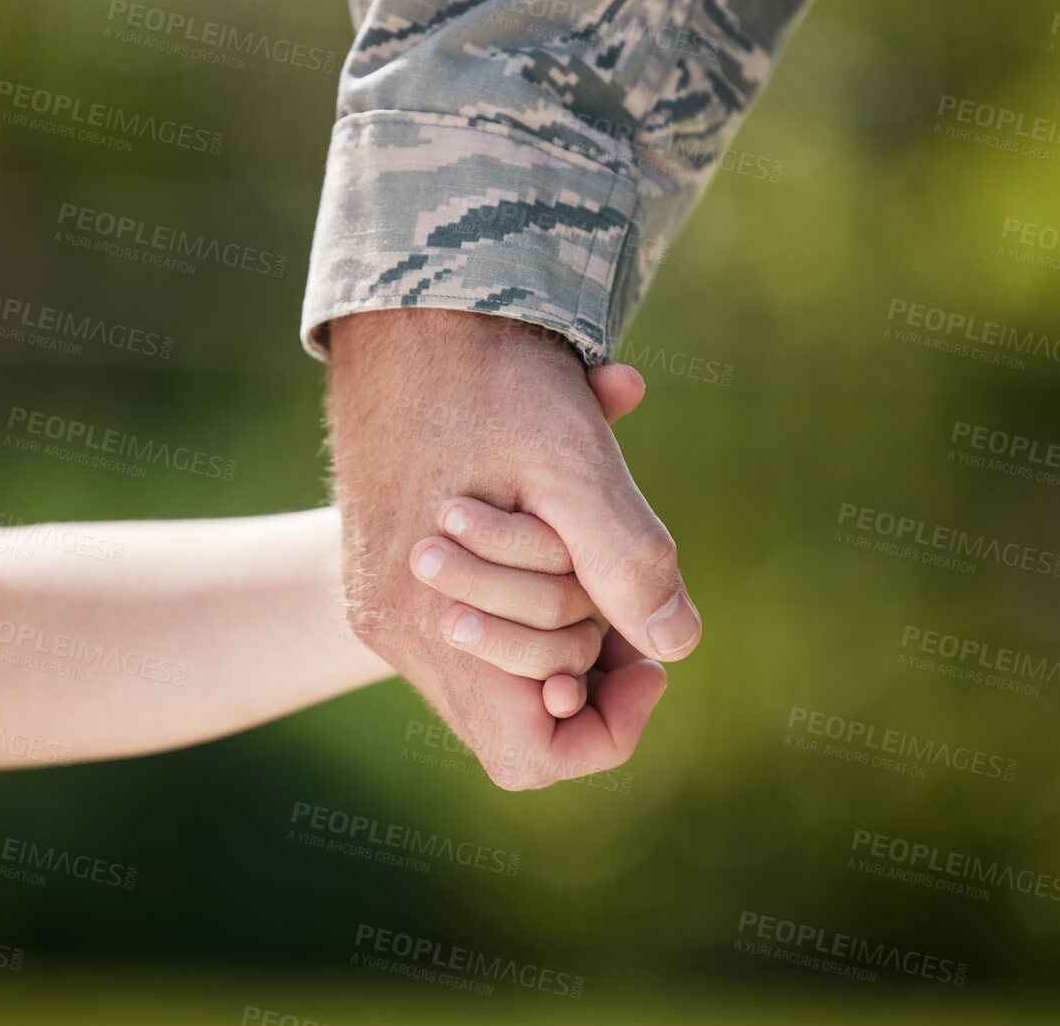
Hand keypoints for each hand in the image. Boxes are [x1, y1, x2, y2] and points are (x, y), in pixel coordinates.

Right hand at [325, 309, 700, 788]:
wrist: (391, 302)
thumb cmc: (481, 373)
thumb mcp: (569, 459)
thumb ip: (626, 558)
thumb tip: (677, 647)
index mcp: (433, 624)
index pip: (531, 758)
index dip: (603, 729)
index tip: (644, 658)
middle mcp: (399, 629)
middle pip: (526, 706)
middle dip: (591, 648)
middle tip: (614, 572)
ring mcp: (386, 599)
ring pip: (502, 656)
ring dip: (565, 604)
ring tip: (583, 526)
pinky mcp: (382, 564)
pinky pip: (474, 605)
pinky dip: (530, 570)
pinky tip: (552, 498)